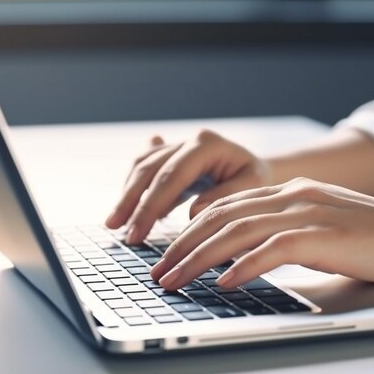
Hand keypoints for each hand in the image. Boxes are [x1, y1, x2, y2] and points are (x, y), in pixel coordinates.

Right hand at [105, 130, 271, 243]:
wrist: (259, 170)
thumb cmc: (258, 180)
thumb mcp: (253, 187)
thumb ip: (224, 197)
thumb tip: (193, 212)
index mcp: (208, 144)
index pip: (172, 175)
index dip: (151, 205)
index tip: (138, 232)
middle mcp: (189, 141)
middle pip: (150, 169)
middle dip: (132, 202)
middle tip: (120, 232)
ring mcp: (177, 146)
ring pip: (141, 167)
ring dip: (126, 195)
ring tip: (115, 224)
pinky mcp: (170, 157)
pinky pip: (144, 168)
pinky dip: (133, 188)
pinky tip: (126, 209)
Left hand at [150, 178, 373, 290]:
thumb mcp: (325, 228)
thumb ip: (288, 235)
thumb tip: (250, 259)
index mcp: (291, 192)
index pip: (226, 207)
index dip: (190, 230)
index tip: (168, 254)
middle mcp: (294, 195)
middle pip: (221, 217)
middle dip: (181, 246)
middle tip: (157, 271)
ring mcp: (309, 212)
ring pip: (237, 231)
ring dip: (198, 258)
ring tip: (173, 281)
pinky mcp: (325, 235)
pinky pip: (272, 249)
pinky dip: (242, 265)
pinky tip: (222, 283)